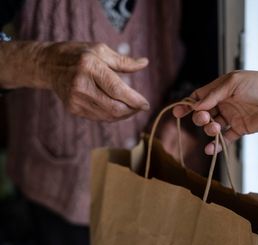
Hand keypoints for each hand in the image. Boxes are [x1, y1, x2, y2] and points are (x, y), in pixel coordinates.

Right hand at [1, 41, 149, 120]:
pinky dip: (112, 116)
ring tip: (132, 108)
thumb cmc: (79, 54)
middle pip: (114, 107)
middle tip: (141, 107)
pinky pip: (99, 117)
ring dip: (124, 115)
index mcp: (89, 67)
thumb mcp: (100, 50)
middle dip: (132, 110)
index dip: (134, 100)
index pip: (117, 90)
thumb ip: (124, 61)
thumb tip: (145, 63)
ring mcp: (75, 99)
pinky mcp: (73, 109)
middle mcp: (81, 85)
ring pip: (108, 116)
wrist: (48, 65)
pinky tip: (119, 109)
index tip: (146, 104)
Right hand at [173, 71, 257, 154]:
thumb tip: (196, 106)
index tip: (178, 112)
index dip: (188, 105)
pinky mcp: (240, 129)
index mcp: (220, 90)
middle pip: (203, 114)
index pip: (199, 98)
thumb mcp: (234, 82)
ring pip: (212, 127)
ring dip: (209, 130)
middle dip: (200, 118)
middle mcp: (223, 104)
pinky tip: (210, 149)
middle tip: (205, 119)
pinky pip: (225, 139)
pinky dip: (216, 145)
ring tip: (215, 128)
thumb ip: (214, 94)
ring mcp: (231, 117)